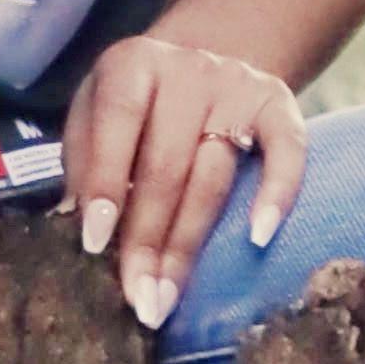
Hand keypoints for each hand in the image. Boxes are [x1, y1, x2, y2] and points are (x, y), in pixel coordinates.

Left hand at [65, 31, 306, 331]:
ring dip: (188, 244)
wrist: (200, 62)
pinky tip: (259, 239)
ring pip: (214, 175)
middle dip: (147, 240)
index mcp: (131, 66)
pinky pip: (287, 151)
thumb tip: (77, 231)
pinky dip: (277, 193)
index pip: (118, 125)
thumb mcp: (93, 118)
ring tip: (167, 299)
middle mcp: (188, 70)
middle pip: (167, 165)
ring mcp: (237, 85)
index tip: (95, 246)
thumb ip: (84, 166)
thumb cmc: (135, 108)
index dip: (107, 186)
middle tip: (137, 301)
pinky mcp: (278, 103)